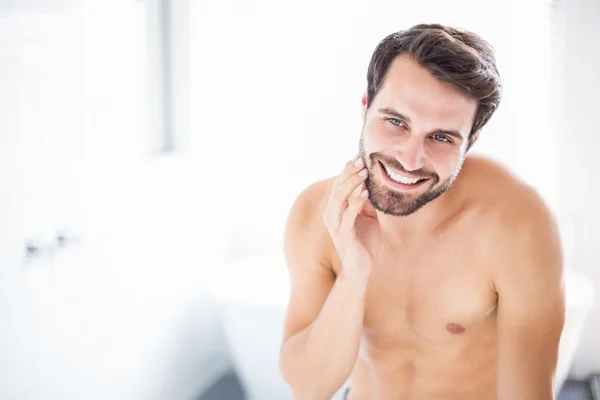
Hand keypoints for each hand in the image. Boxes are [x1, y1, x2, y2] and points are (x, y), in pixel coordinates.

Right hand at [323, 155, 380, 279]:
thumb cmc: (364, 242)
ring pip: (339, 200)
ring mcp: (336, 226)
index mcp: (336, 210)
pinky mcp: (344, 236)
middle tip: (361, 161)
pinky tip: (365, 194)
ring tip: (363, 173)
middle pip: (337, 189)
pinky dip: (355, 203)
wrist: (361, 269)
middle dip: (349, 173)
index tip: (358, 157)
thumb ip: (366, 202)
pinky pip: (348, 217)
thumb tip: (372, 184)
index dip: (347, 171)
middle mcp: (332, 216)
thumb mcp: (368, 217)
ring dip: (351, 185)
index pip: (339, 185)